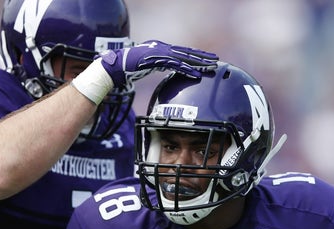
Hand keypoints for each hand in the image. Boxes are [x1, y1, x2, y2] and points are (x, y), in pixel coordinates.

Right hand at [99, 40, 218, 87]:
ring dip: (198, 63)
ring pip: (184, 58)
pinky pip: (176, 66)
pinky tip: (196, 74)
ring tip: (210, 67)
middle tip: (216, 59)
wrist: (117, 65)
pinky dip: (187, 70)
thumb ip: (158, 65)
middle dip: (202, 56)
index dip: (195, 54)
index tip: (206, 57)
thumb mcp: (147, 64)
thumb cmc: (129, 66)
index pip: (182, 51)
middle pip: (187, 52)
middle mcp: (163, 48)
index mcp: (161, 48)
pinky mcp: (158, 60)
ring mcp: (161, 53)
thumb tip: (166, 69)